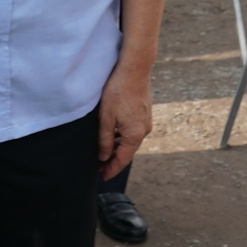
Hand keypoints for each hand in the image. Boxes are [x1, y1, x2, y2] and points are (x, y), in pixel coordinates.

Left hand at [97, 64, 153, 179]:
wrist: (134, 69)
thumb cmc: (117, 92)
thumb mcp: (106, 118)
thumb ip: (105, 140)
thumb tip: (104, 157)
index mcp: (134, 135)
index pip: (122, 160)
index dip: (111, 169)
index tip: (102, 177)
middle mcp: (144, 131)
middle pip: (128, 152)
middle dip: (114, 160)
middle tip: (100, 167)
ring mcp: (146, 121)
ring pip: (131, 141)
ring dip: (119, 148)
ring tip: (104, 152)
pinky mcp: (145, 113)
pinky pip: (134, 131)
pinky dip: (124, 137)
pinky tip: (114, 135)